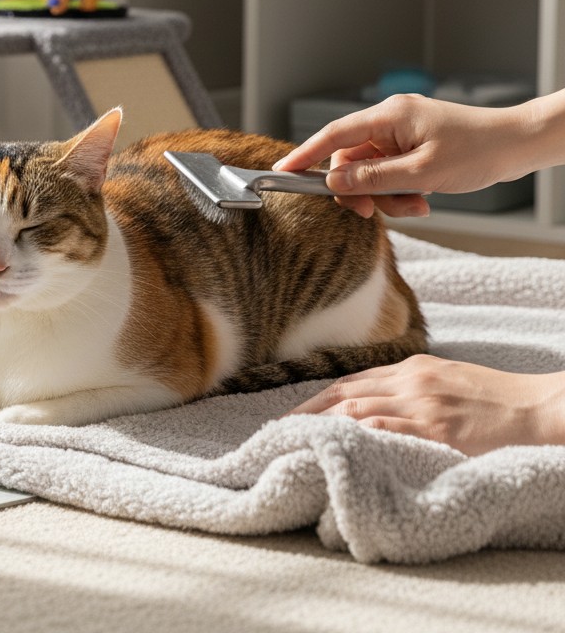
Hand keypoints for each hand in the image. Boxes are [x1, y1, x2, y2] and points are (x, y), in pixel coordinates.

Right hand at [273, 94, 526, 217]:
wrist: (520, 145)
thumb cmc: (478, 151)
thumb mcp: (421, 173)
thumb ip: (373, 178)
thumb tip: (334, 181)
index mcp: (389, 116)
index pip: (333, 135)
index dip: (304, 155)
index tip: (282, 173)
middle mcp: (390, 120)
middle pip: (351, 160)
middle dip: (361, 189)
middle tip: (374, 212)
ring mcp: (401, 133)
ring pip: (371, 171)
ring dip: (386, 195)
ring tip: (416, 205)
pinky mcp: (412, 145)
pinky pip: (390, 171)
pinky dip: (400, 190)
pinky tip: (423, 199)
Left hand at [286, 354, 564, 455]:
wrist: (534, 406)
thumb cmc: (492, 396)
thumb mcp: (443, 378)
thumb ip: (409, 386)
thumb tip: (374, 400)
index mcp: (411, 367)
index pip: (350, 381)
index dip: (316, 398)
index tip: (292, 413)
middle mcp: (410, 381)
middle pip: (344, 394)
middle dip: (308, 412)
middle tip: (280, 429)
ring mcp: (422, 404)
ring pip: (358, 410)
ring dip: (323, 426)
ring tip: (297, 441)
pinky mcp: (437, 429)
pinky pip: (388, 429)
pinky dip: (357, 436)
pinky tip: (336, 446)